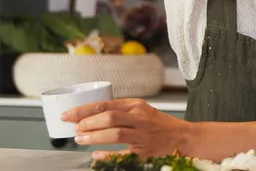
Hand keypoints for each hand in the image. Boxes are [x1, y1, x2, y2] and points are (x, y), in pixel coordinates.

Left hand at [62, 98, 190, 159]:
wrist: (182, 137)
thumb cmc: (160, 125)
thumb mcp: (142, 111)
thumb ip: (121, 113)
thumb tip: (92, 119)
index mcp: (136, 105)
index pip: (106, 104)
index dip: (85, 109)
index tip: (69, 114)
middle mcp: (140, 118)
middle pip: (110, 116)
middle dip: (88, 122)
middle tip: (73, 127)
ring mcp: (143, 135)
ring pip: (115, 133)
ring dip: (95, 136)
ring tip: (80, 138)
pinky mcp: (145, 152)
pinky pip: (123, 153)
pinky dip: (107, 154)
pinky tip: (96, 155)